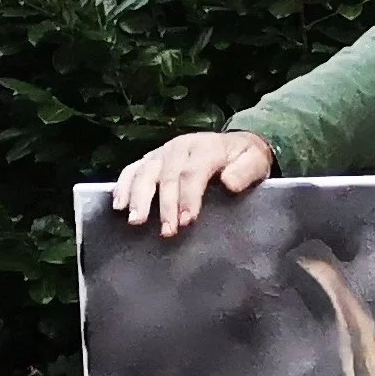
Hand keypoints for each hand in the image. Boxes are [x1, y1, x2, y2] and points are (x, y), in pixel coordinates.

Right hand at [113, 131, 273, 237]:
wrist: (236, 144)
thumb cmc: (245, 159)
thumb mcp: (255, 162)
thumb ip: (244, 172)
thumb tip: (229, 183)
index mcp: (206, 148)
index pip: (193, 173)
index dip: (188, 197)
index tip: (186, 221)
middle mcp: (180, 147)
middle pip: (166, 176)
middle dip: (165, 205)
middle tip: (166, 231)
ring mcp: (163, 152)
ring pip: (144, 172)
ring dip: (138, 197)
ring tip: (135, 220)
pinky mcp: (152, 159)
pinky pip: (132, 170)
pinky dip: (123, 186)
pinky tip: (119, 204)